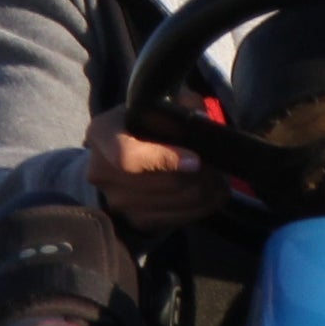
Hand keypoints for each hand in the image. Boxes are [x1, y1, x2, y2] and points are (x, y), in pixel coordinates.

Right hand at [86, 104, 220, 230]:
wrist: (115, 157)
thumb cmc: (141, 123)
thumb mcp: (154, 103)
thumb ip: (179, 104)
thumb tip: (201, 118)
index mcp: (103, 134)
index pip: (127, 156)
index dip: (165, 160)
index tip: (195, 160)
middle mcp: (102, 172)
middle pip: (164, 184)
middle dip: (201, 175)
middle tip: (221, 165)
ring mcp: (118, 202)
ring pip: (178, 202)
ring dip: (207, 190)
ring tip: (219, 175)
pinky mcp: (136, 221)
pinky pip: (180, 218)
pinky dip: (202, 206)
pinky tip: (211, 191)